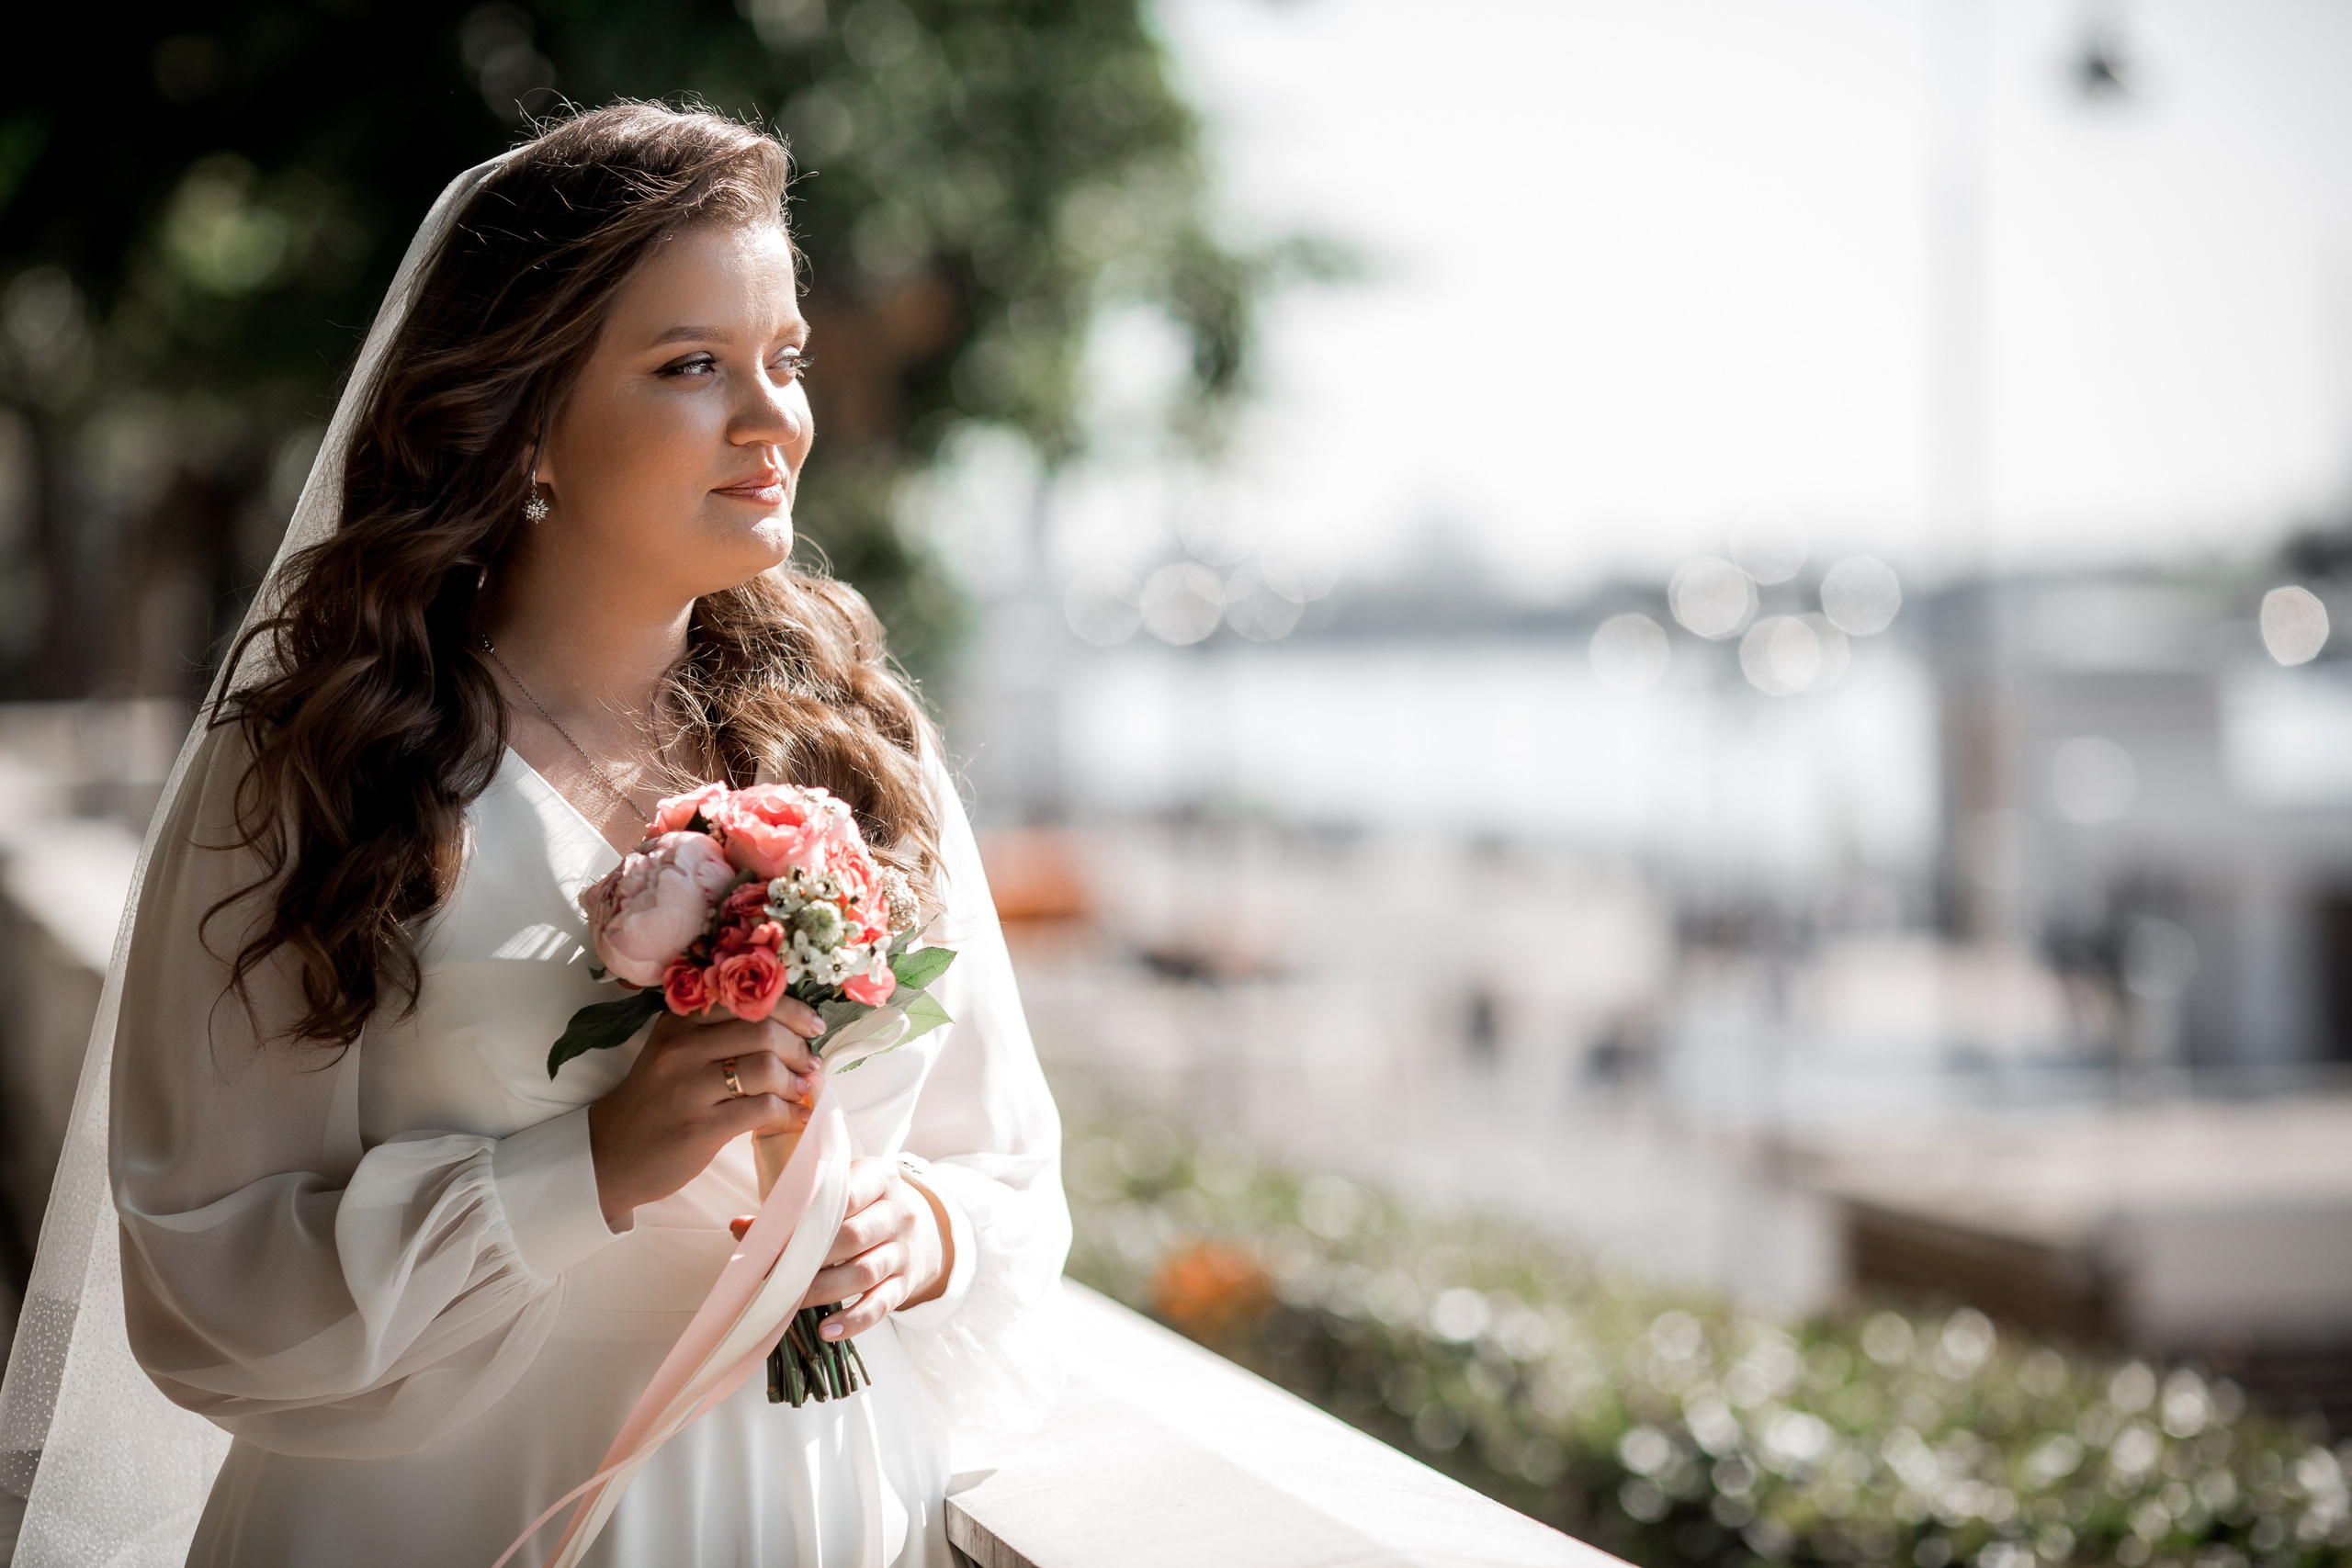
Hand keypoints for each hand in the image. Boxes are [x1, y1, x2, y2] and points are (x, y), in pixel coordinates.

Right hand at [587, 999, 823, 1227]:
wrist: (611, 1153)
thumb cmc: (655, 1101)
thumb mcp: (675, 1053)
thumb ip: (719, 1035)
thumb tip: (791, 1032)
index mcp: (680, 1022)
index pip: (747, 998)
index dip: (791, 1009)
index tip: (812, 1026)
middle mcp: (682, 1048)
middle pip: (763, 1030)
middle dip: (798, 1048)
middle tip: (810, 1064)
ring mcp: (689, 1088)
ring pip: (765, 1068)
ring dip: (795, 1082)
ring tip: (802, 1091)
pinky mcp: (699, 1127)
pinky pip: (761, 1110)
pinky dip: (788, 1113)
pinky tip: (795, 1118)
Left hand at [728, 1156, 952, 1339]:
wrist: (926, 1229)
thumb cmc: (868, 1206)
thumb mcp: (844, 1190)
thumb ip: (798, 1206)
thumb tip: (740, 1227)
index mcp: (880, 1179)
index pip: (846, 1194)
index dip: (808, 1217)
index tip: (774, 1236)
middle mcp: (898, 1214)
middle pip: (853, 1237)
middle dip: (808, 1258)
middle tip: (771, 1273)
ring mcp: (904, 1251)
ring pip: (863, 1273)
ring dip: (822, 1290)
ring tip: (789, 1303)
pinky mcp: (905, 1284)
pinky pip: (880, 1306)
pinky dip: (853, 1321)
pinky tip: (826, 1331)